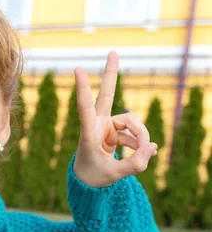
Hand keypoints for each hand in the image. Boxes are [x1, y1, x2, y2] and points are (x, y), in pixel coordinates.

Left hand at [73, 51, 157, 187]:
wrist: (88, 179)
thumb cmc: (93, 176)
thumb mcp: (113, 175)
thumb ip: (134, 164)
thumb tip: (153, 147)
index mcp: (88, 134)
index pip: (84, 109)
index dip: (83, 90)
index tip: (78, 69)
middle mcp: (97, 126)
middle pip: (107, 96)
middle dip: (111, 75)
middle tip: (113, 51)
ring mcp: (106, 126)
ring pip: (132, 124)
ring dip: (141, 138)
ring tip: (146, 153)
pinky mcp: (115, 130)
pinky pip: (135, 134)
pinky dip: (141, 145)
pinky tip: (146, 153)